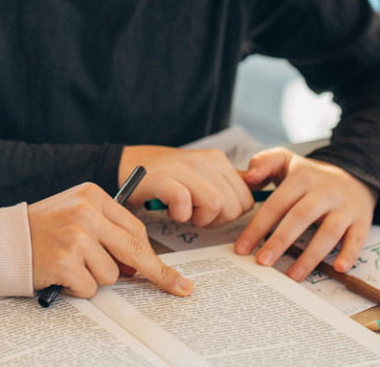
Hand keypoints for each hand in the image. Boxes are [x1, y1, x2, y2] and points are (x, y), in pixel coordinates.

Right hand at [27, 182, 193, 300]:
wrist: (2, 240)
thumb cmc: (41, 230)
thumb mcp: (75, 214)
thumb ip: (106, 231)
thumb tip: (137, 265)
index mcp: (92, 195)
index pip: (135, 229)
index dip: (151, 254)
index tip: (171, 272)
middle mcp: (85, 212)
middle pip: (133, 250)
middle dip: (158, 273)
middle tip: (178, 287)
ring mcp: (76, 236)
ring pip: (111, 273)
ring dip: (93, 277)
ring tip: (69, 264)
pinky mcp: (65, 260)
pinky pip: (90, 287)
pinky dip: (77, 288)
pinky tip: (60, 274)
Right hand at [119, 145, 252, 227]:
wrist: (126, 165)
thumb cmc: (166, 178)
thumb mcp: (201, 176)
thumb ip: (225, 186)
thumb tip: (253, 199)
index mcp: (218, 160)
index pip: (246, 200)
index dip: (229, 216)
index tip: (208, 212)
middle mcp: (206, 160)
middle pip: (234, 207)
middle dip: (216, 221)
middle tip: (193, 214)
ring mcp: (185, 168)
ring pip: (216, 205)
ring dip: (199, 218)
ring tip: (182, 211)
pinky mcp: (164, 179)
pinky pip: (185, 204)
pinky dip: (178, 214)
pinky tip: (168, 209)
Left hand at [232, 148, 376, 280]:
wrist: (354, 174)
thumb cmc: (310, 175)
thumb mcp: (285, 160)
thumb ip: (263, 163)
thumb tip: (248, 177)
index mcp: (302, 178)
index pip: (276, 204)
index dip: (258, 226)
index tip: (242, 248)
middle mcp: (325, 192)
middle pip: (301, 217)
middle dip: (280, 241)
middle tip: (263, 262)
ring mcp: (345, 207)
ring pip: (329, 232)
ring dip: (311, 256)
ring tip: (293, 276)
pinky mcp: (362, 220)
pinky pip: (357, 239)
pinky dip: (349, 254)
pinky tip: (338, 268)